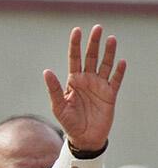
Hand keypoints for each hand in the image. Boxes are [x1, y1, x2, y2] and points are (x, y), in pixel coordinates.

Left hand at [43, 25, 125, 150]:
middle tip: (97, 28)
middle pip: (91, 57)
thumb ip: (54, 89)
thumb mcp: (59, 107)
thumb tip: (46, 72)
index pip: (74, 58)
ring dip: (109, 52)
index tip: (77, 31)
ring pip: (105, 65)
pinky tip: (121, 62)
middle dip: (94, 43)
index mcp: (73, 81)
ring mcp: (100, 86)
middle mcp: (87, 80)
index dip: (75, 45)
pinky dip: (119, 71)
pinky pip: (116, 80)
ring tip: (111, 39)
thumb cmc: (69, 123)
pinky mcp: (110, 95)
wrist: (84, 139)